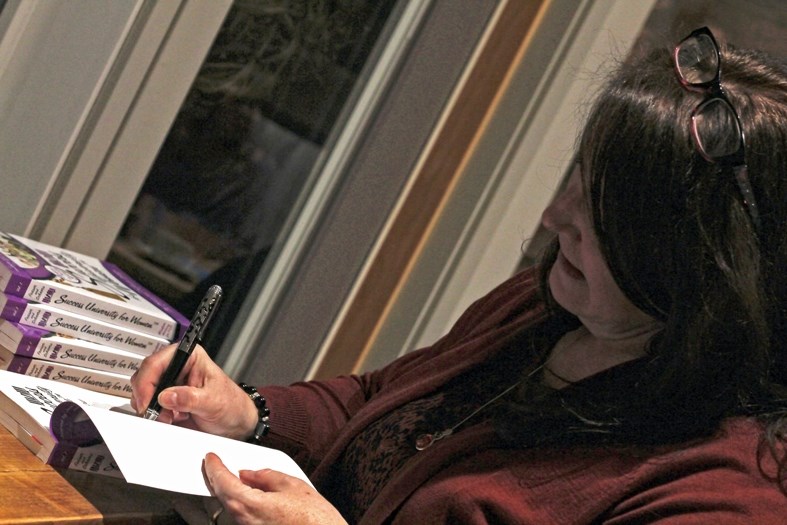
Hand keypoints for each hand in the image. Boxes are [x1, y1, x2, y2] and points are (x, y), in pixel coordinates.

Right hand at [130, 344, 256, 439]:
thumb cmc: (231, 405)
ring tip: (168, 418)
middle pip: (144, 376)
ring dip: (149, 408)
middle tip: (154, 413)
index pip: (157, 362)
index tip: (146, 402)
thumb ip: (190, 398)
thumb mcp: (213, 401)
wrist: (235, 424)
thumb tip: (167, 396)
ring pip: (143, 391)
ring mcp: (169, 385)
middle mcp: (176, 368)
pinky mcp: (166, 401)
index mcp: (189, 357)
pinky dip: (153, 415)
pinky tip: (168, 420)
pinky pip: (148, 406)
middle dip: (146, 397)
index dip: (146, 382)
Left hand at [204, 453, 347, 524]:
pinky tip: (248, 496)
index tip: (211, 458)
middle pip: (223, 497)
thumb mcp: (294, 487)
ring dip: (229, 492)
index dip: (215, 468)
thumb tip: (250, 474)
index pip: (224, 483)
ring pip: (232, 508)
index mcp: (251, 505)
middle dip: (218, 480)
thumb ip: (267, 477)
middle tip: (216, 466)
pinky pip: (242, 517)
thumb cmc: (316, 520)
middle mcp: (245, 522)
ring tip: (234, 478)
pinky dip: (240, 503)